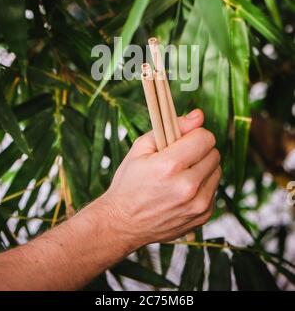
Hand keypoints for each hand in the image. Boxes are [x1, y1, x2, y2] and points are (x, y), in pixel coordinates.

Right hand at [100, 109, 220, 248]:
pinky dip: (202, 185)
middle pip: (214, 153)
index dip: (194, 134)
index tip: (183, 140)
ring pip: (217, 171)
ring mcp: (197, 205)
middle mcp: (188, 187)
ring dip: (203, 167)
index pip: (205, 137)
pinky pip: (213, 189)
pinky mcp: (203, 216)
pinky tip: (183, 190)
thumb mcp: (141, 148)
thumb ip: (172, 127)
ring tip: (181, 174)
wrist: (123, 223)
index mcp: (170, 166)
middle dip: (199, 150)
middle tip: (180, 157)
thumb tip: (199, 115)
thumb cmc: (130, 181)